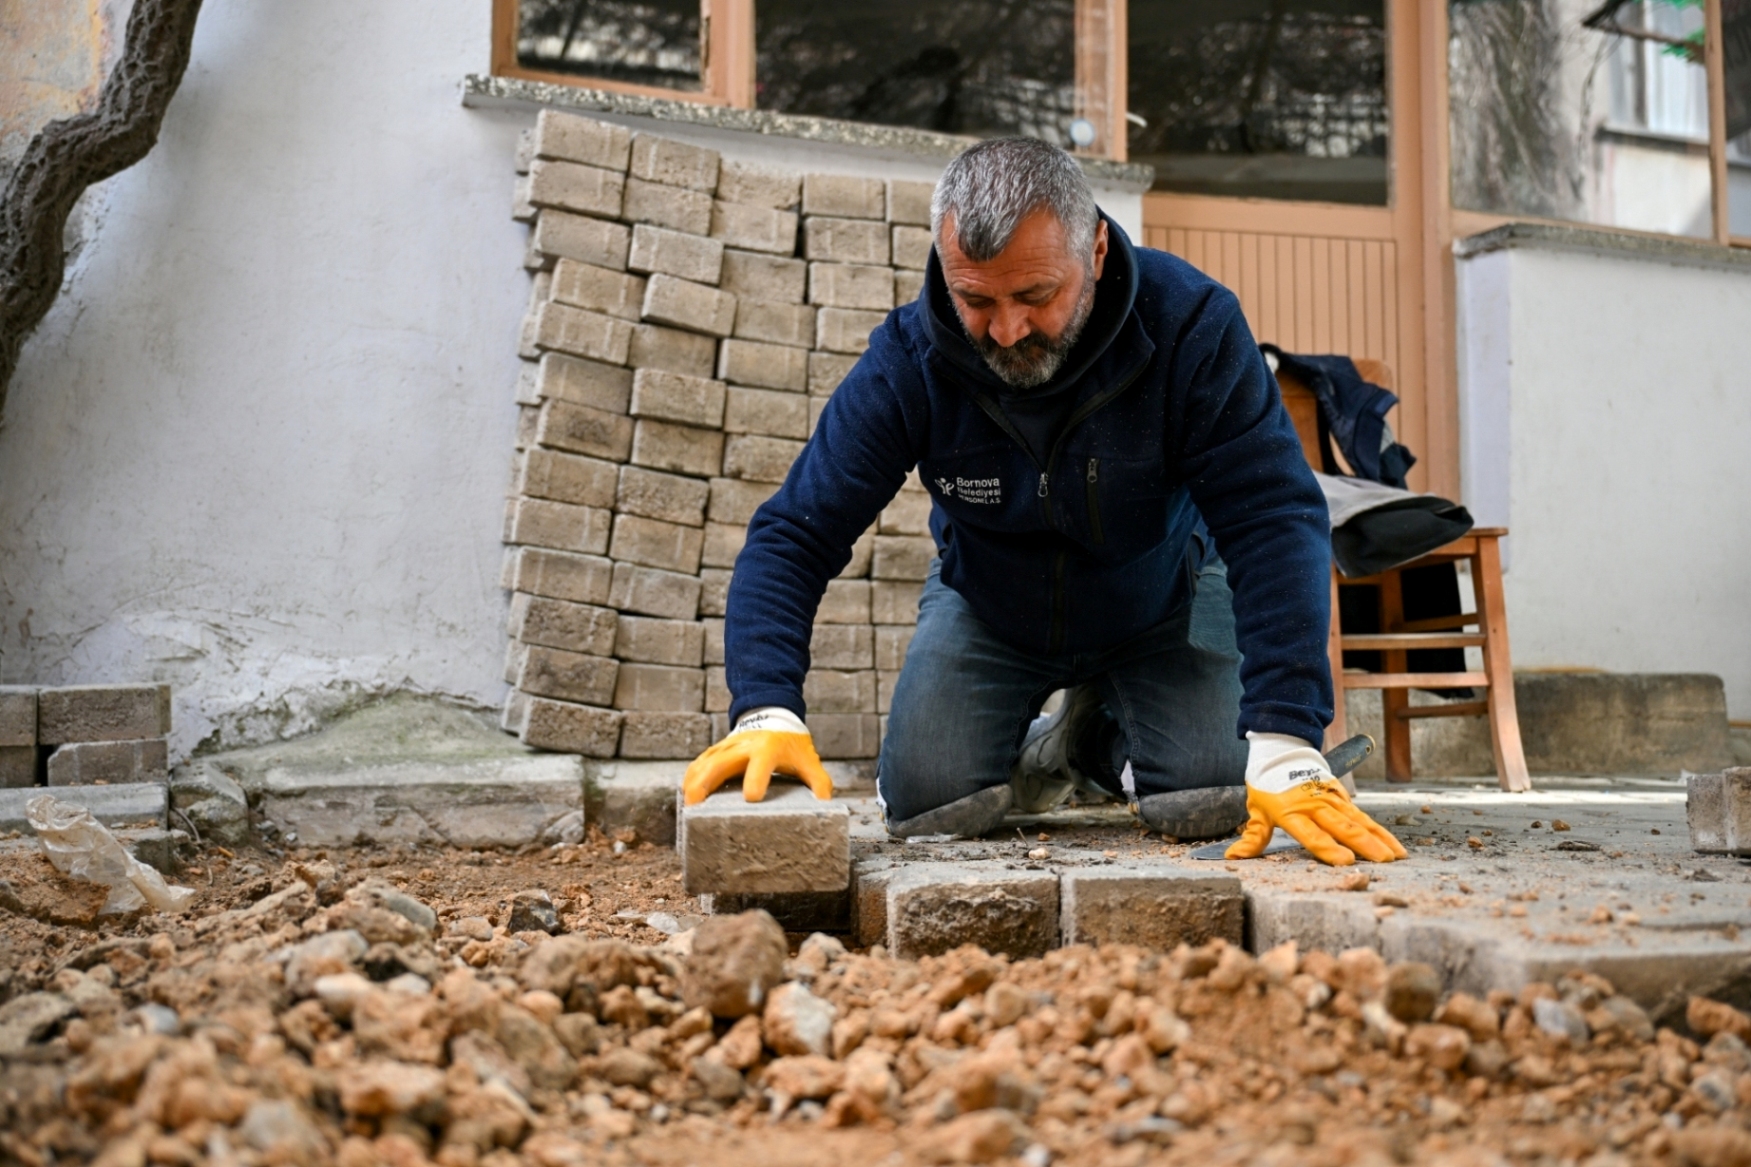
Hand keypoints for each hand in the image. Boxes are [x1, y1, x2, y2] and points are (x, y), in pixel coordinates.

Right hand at [682, 708, 833, 805]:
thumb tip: (825, 805)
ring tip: (687, 806)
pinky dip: (691, 778)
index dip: (755, 778)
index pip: (760, 763)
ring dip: (693, 783)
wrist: (773, 715)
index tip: (751, 797)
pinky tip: (686, 795)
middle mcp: (743, 745)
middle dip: (706, 783)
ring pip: (704, 762)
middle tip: (697, 806)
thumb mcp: (808, 759)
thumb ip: (819, 782)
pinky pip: (699, 763)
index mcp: (768, 747)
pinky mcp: (717, 750)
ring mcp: (727, 746)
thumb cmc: (790, 744)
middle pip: (719, 763)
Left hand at [1225, 733, 1406, 865]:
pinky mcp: (1342, 795)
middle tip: (1383, 861)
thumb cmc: (1267, 785)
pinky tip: (1394, 845)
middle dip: (1364, 845)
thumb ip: (1253, 837)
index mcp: (1291, 812)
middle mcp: (1315, 805)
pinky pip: (1363, 815)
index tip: (1346, 861)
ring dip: (1379, 838)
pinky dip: (1379, 830)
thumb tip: (1233, 857)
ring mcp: (1331, 799)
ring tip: (1396, 856)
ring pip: (1359, 821)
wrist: (1281, 750)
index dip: (1328, 848)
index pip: (1312, 834)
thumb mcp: (1256, 810)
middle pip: (1342, 827)